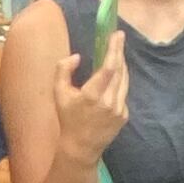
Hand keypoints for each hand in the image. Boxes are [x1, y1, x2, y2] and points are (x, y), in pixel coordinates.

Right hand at [53, 25, 130, 165]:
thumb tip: (78, 57)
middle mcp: (109, 102)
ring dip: (122, 65)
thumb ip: (63, 70)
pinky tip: (115, 76)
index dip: (114, 49)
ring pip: (124, 80)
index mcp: (92, 95)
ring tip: (117, 53)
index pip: (109, 68)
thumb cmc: (68, 119)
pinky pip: (123, 92)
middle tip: (119, 37)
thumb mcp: (58, 93)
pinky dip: (120, 81)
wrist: (80, 147)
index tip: (117, 35)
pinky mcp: (124, 115)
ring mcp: (119, 110)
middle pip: (120, 71)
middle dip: (119, 52)